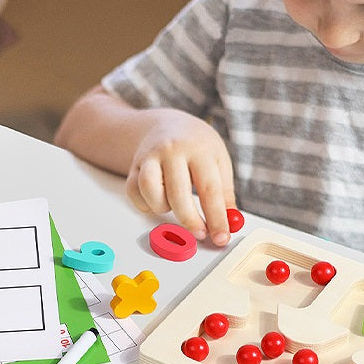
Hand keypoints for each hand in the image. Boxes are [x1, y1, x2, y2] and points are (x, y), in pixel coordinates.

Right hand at [126, 108, 235, 245]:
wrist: (169, 124)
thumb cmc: (198, 146)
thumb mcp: (219, 162)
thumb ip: (225, 194)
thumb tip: (230, 224)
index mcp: (199, 149)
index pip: (210, 190)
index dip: (217, 218)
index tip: (221, 238)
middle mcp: (172, 150)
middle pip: (178, 194)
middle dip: (190, 221)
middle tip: (200, 233)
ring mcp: (150, 157)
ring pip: (151, 192)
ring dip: (163, 208)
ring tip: (176, 204)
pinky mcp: (133, 166)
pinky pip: (135, 193)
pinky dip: (147, 204)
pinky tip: (160, 199)